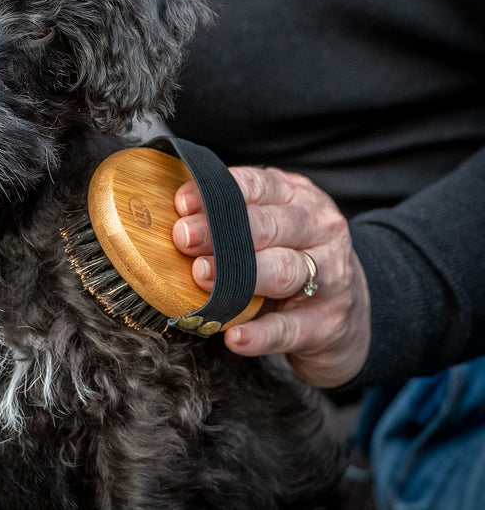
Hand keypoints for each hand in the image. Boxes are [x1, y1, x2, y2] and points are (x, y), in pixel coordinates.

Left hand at [172, 166, 370, 387]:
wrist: (351, 312)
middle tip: (183, 238)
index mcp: (297, 197)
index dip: (216, 194)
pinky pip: (290, 328)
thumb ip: (231, 216)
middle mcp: (320, 229)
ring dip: (239, 274)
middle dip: (220, 232)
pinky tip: (234, 337)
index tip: (181, 205)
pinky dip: (261, 334)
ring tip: (201, 277)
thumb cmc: (292, 258)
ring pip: (284, 271)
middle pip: (267, 227)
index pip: (255, 186)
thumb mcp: (271, 225)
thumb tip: (173, 216)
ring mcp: (331, 276)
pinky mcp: (329, 323)